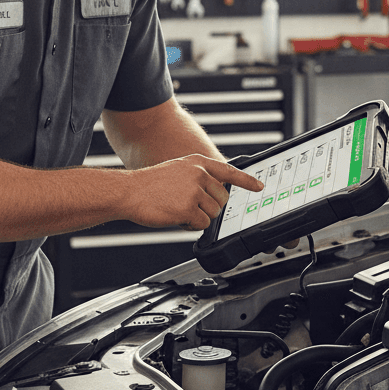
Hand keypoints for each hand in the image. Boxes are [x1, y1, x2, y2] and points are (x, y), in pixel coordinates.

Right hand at [124, 155, 262, 230]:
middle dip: (210, 208)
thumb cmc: (150, 185)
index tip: (259, 186)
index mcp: (198, 163)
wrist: (129, 192)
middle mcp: (199, 174)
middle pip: (222, 200)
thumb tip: (216, 192)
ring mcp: (194, 191)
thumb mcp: (178, 170)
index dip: (246, 180)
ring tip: (179, 209)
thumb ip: (199, 176)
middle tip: (190, 206)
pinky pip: (202, 225)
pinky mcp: (188, 208)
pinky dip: (191, 225)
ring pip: (213, 214)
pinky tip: (176, 217)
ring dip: (199, 217)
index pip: (229, 171)